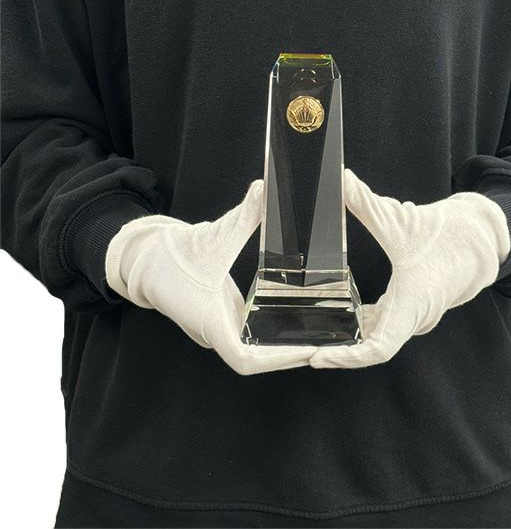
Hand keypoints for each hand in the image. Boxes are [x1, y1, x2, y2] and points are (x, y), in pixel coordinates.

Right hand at [105, 179, 316, 374]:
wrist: (146, 260)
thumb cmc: (174, 254)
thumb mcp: (213, 235)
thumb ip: (242, 215)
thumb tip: (264, 187)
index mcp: (209, 321)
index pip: (244, 359)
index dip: (276, 360)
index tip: (306, 352)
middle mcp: (214, 333)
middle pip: (256, 359)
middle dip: (289, 356)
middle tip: (325, 345)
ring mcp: (217, 329)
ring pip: (253, 351)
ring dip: (282, 349)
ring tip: (318, 338)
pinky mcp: (220, 321)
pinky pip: (249, 338)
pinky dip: (272, 337)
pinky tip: (296, 326)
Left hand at [309, 169, 510, 368]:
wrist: (480, 238)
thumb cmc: (448, 234)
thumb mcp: (401, 219)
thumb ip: (367, 202)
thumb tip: (341, 178)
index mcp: (412, 305)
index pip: (378, 349)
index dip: (347, 358)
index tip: (318, 357)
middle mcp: (412, 318)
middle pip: (369, 349)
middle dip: (336, 352)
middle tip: (299, 350)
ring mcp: (410, 317)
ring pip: (373, 341)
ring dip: (344, 343)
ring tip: (307, 342)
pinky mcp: (407, 309)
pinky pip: (379, 328)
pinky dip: (357, 329)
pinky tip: (334, 324)